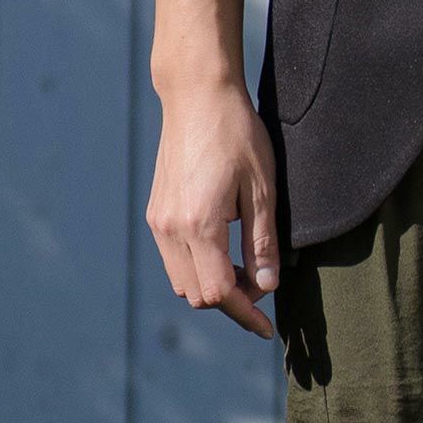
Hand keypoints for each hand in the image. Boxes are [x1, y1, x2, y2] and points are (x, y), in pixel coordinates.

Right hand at [146, 77, 279, 337]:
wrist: (197, 95)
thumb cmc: (237, 135)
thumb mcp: (264, 192)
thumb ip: (263, 244)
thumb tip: (266, 288)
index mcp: (198, 225)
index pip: (219, 293)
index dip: (246, 314)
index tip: (267, 326)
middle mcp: (170, 228)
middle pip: (198, 295)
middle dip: (232, 303)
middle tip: (262, 289)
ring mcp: (158, 221)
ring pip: (183, 282)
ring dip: (214, 287)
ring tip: (246, 271)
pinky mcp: (156, 213)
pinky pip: (175, 260)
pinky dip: (199, 269)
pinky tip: (225, 254)